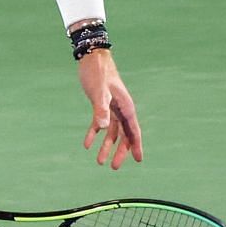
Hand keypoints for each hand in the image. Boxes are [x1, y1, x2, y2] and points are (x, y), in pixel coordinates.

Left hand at [77, 49, 142, 169]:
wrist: (91, 58)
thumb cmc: (98, 74)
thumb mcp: (99, 92)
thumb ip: (100, 110)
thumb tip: (103, 128)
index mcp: (126, 107)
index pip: (133, 131)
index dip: (136, 146)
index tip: (139, 160)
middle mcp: (121, 109)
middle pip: (123, 135)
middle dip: (119, 151)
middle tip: (113, 167)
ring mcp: (111, 108)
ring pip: (111, 132)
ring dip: (106, 146)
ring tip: (99, 162)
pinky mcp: (100, 105)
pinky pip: (99, 123)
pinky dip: (94, 133)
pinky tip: (86, 144)